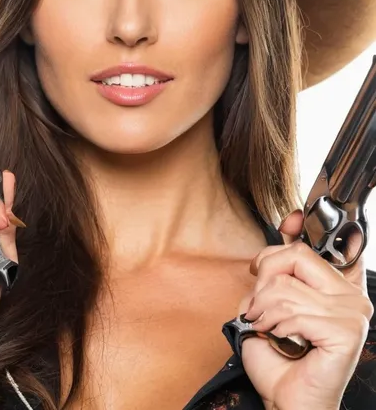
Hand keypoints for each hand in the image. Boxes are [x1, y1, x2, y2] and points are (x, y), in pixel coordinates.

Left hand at [238, 209, 373, 409]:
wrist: (286, 402)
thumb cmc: (279, 358)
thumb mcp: (271, 302)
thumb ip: (277, 269)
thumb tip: (287, 227)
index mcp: (339, 286)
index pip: (325, 243)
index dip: (303, 227)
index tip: (289, 221)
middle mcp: (352, 296)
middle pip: (297, 256)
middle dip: (265, 278)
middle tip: (259, 305)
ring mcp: (353, 313)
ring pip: (287, 286)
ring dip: (263, 308)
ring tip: (265, 326)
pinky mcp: (346, 331)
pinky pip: (293, 310)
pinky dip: (273, 324)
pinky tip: (277, 337)